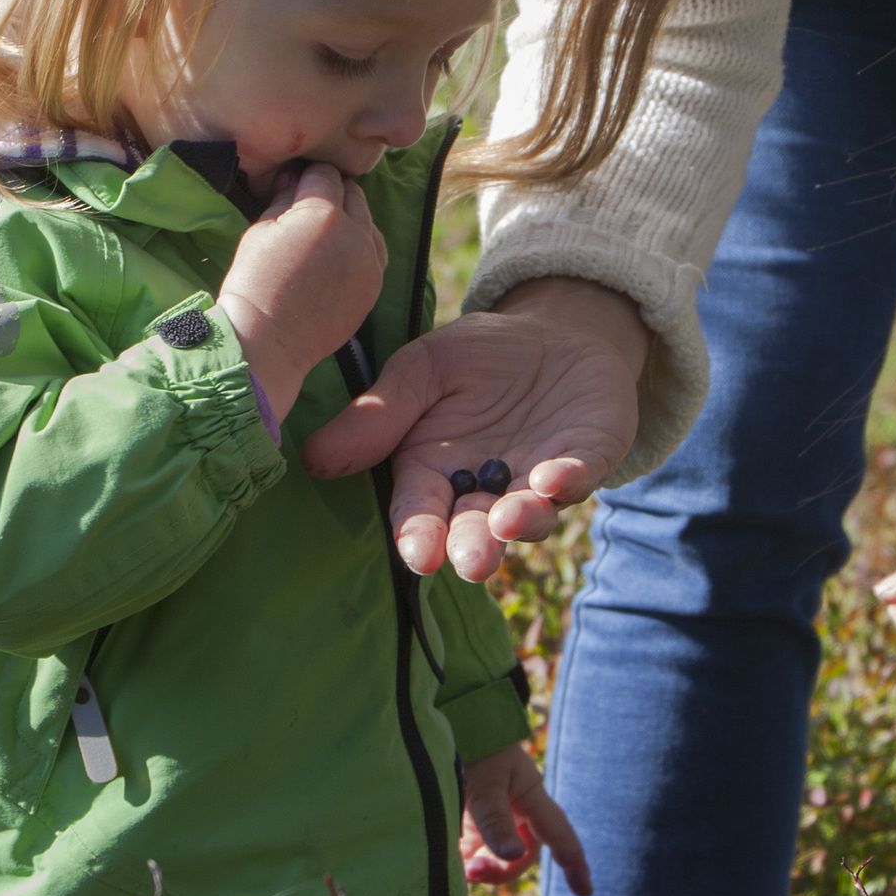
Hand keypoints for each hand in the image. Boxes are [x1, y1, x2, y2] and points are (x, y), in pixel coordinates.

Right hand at [216, 165, 385, 419]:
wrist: (268, 340)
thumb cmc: (254, 283)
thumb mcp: (260, 231)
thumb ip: (283, 199)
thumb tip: (293, 179)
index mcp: (323, 213)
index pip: (325, 174)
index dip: (307, 176)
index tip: (295, 184)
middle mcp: (355, 233)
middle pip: (353, 194)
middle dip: (332, 193)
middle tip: (309, 205)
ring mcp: (370, 262)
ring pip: (369, 223)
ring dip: (351, 219)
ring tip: (326, 233)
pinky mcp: (374, 286)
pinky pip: (374, 254)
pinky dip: (360, 247)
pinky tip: (339, 256)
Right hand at [303, 276, 646, 578]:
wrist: (555, 332)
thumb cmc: (478, 357)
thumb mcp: (420, 371)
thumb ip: (377, 415)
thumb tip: (310, 458)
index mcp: (434, 471)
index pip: (420, 512)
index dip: (418, 535)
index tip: (418, 554)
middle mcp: (484, 490)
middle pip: (474, 529)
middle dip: (472, 548)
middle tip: (471, 563)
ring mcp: (536, 480)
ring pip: (528, 514)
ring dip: (521, 521)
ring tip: (509, 519)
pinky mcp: (585, 459)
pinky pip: (579, 475)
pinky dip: (568, 481)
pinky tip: (554, 479)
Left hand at [460, 744, 591, 894]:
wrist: (447, 723)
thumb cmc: (473, 746)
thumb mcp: (484, 783)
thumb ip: (495, 820)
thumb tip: (514, 855)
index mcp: (530, 798)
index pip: (559, 835)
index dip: (574, 863)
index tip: (585, 892)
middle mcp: (515, 812)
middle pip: (521, 855)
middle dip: (501, 870)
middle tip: (472, 873)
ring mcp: (492, 818)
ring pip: (495, 857)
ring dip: (480, 868)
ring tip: (458, 867)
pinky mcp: (468, 822)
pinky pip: (472, 851)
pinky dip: (462, 861)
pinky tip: (448, 859)